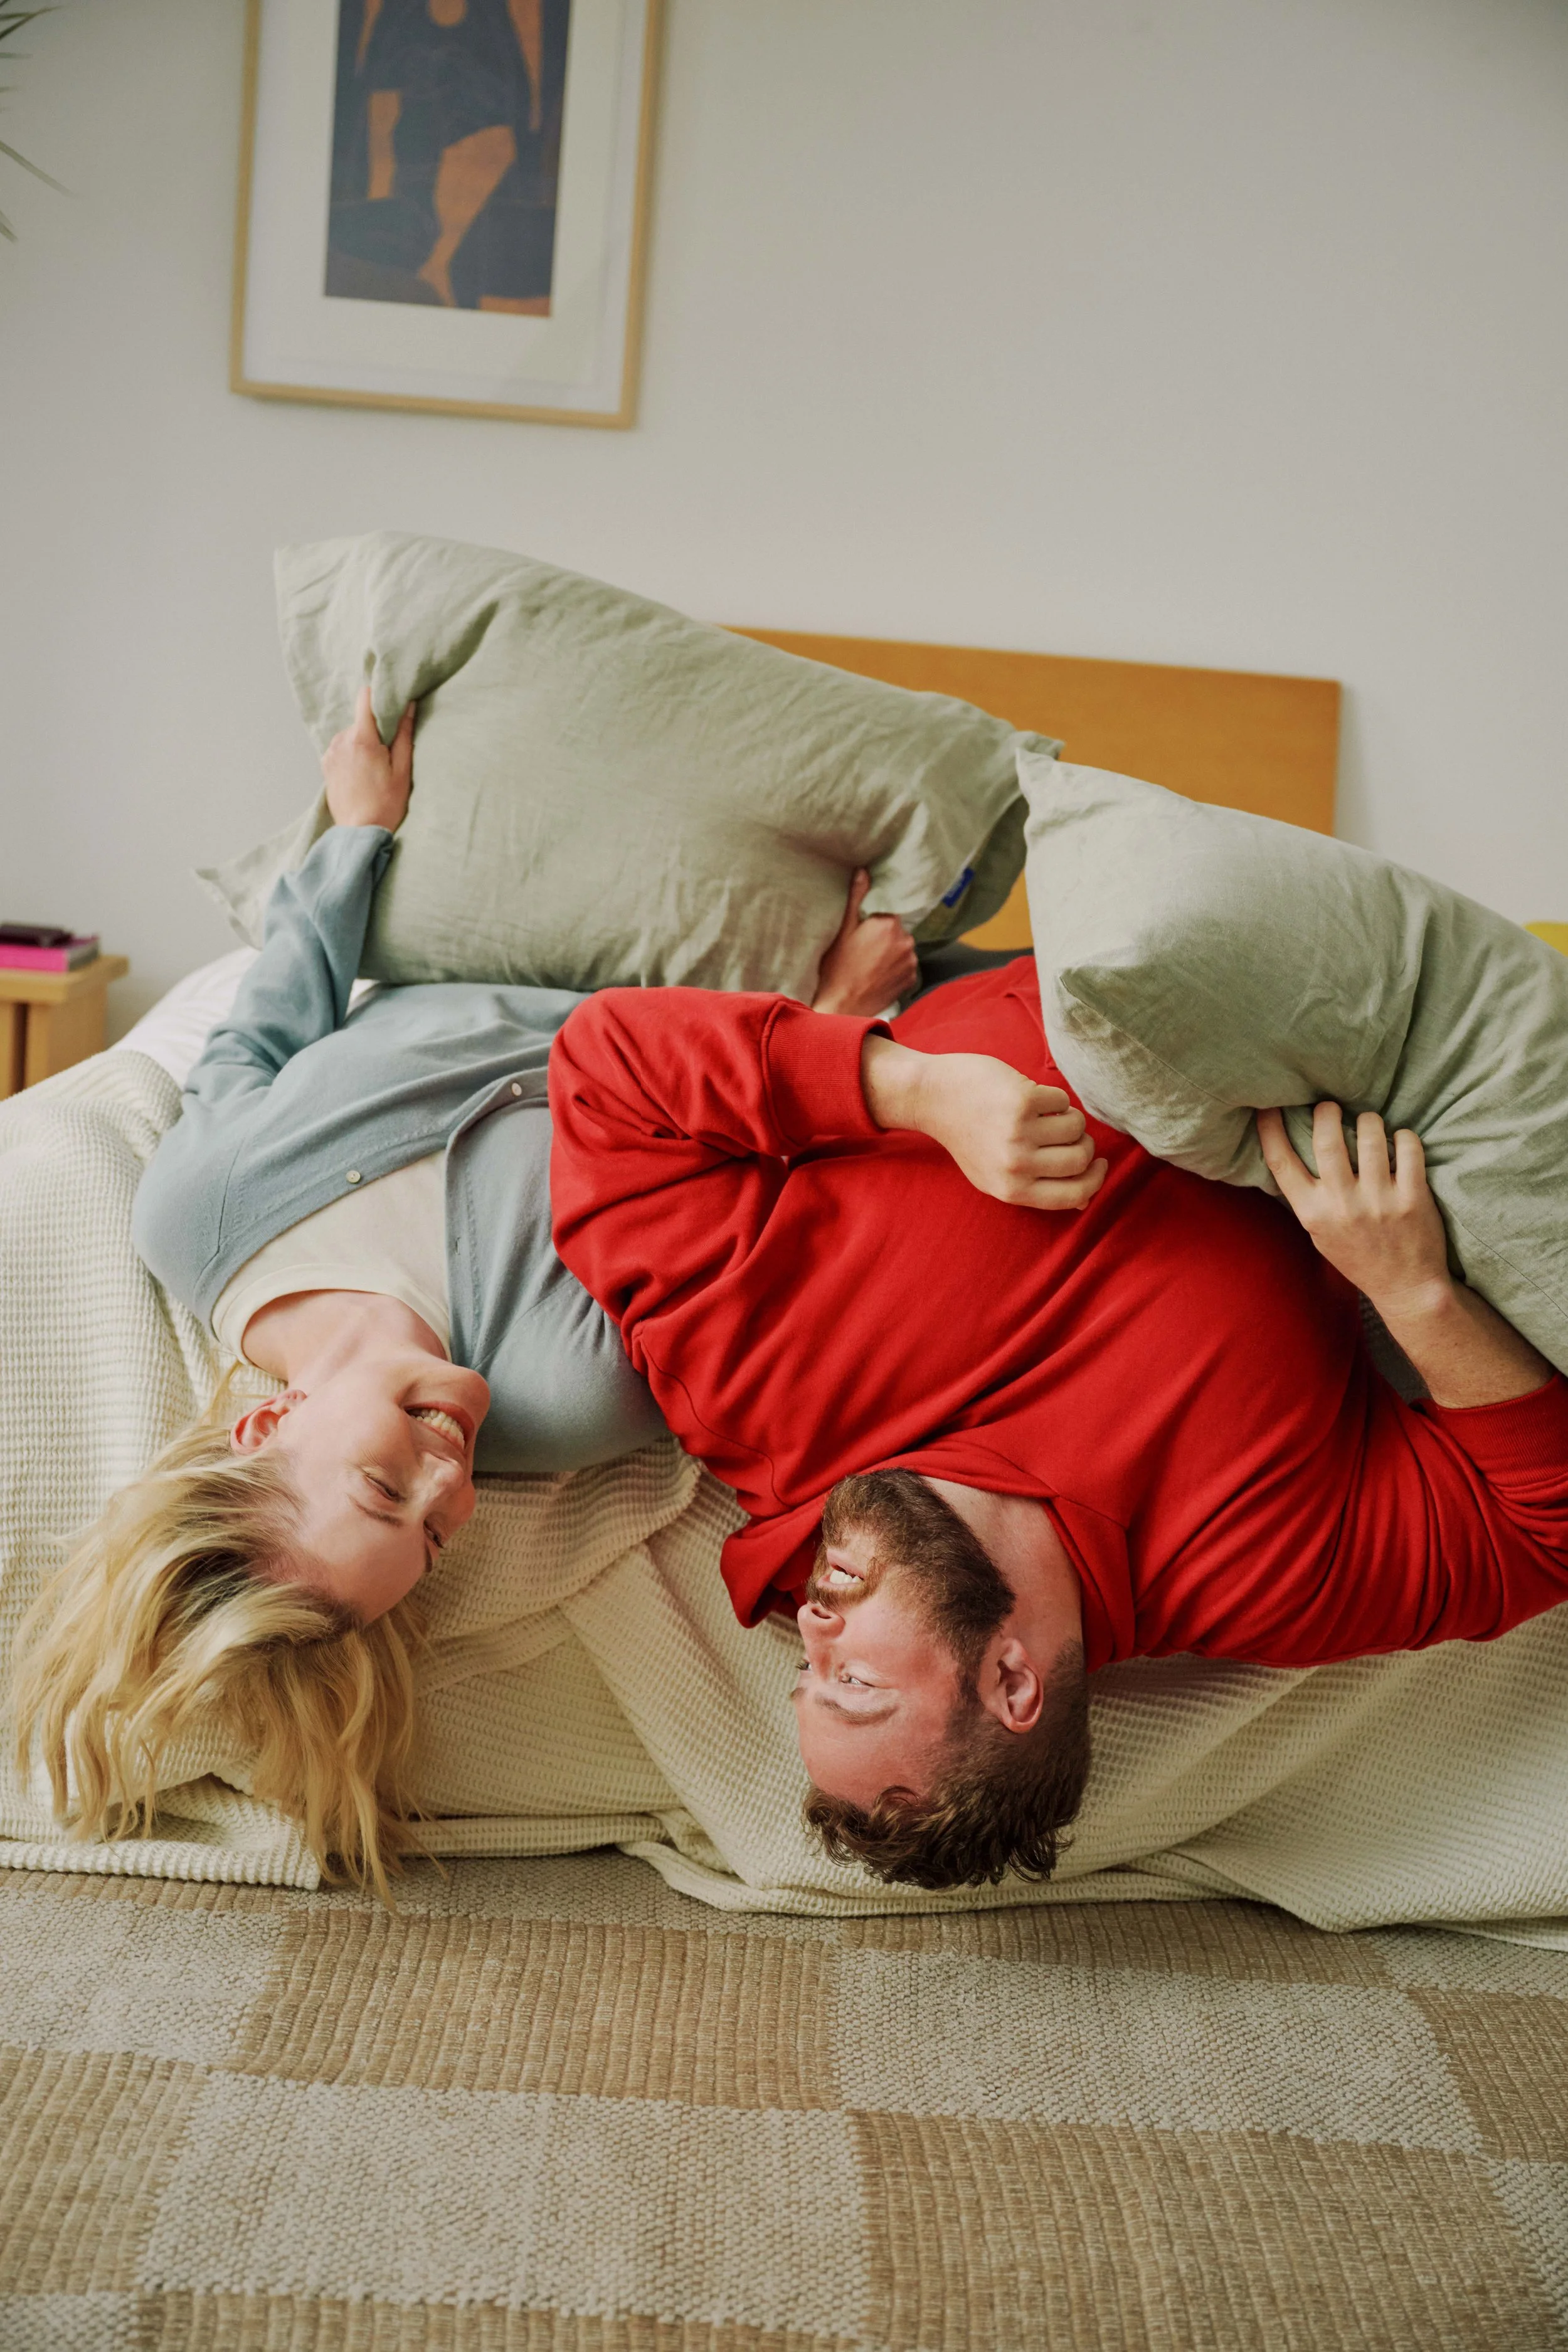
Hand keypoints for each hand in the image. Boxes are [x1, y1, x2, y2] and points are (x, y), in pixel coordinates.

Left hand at [322, 684, 414, 830]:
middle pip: (361, 719)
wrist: (359, 831)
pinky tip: (362, 774)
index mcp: (362, 739)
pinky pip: (342, 747)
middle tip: (388, 753)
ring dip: (363, 742)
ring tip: (374, 768)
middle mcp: (341, 740)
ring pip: (352, 734)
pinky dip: (353, 753)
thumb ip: (404, 734)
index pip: (365, 698)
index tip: (391, 705)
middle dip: (375, 729)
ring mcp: (330, 752)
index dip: (379, 696)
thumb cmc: (385, 804)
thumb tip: (408, 706)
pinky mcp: (325, 763)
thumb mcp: (402, 770)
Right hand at [812, 868, 918, 1015]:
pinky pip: (905, 966)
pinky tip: (877, 974)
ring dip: (890, 951)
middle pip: (896, 929)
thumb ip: (856, 898)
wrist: (842, 1007)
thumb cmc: (837, 968)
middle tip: (862, 948)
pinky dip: (894, 968)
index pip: (888, 910)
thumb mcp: (842, 930)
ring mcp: (911, 962)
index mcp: (889, 924)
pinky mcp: (911, 980)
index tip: (863, 928)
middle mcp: (906, 941)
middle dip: (883, 935)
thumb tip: (864, 871)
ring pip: (901, 947)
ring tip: (868, 963)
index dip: (874, 918)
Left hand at [862, 1036, 1107, 1209]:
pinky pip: (1063, 1100)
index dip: (1095, 1180)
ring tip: (1045, 1113)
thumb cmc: (970, 1137)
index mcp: (1011, 1190)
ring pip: (1077, 1127)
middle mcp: (1015, 1165)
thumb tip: (1084, 1202)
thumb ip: (1037, 1190)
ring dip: (1069, 1117)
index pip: (1074, 1196)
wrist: (934, 1097)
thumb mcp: (995, 1176)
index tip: (1099, 1164)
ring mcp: (1018, 1132)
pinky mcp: (1022, 1100)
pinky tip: (1030, 1096)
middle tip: (1069, 1133)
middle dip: (1084, 1144)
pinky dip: (1053, 1097)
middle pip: (1080, 1159)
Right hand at [1257, 1103, 1449, 1316]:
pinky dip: (1403, 1136)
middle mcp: (1342, 1205)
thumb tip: (1292, 1149)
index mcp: (1312, 1213)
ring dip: (1368, 1120)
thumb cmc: (1358, 1257)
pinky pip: (1407, 1147)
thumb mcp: (1319, 1233)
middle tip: (1330, 1106)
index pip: (1280, 1162)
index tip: (1269, 1106)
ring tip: (1369, 1122)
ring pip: (1370, 1136)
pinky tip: (1400, 1141)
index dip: (1270, 1129)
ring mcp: (1379, 1201)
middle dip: (1326, 1112)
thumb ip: (1307, 1197)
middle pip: (1326, 1139)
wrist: (1405, 1287)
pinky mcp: (1413, 1198)